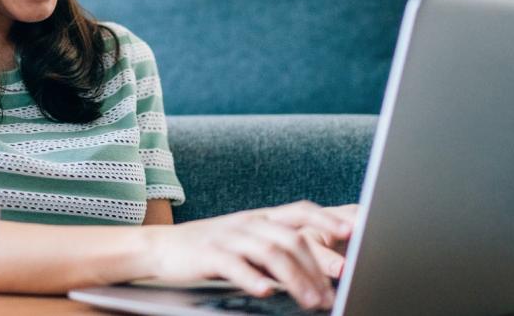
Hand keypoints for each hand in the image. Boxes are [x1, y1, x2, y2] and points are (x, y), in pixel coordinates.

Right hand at [142, 200, 352, 310]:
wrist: (161, 247)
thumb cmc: (212, 249)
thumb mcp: (247, 242)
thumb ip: (278, 250)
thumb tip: (321, 271)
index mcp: (261, 218)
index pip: (300, 211)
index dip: (327, 218)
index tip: (352, 232)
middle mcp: (248, 223)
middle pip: (292, 238)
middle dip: (318, 267)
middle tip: (332, 293)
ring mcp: (228, 237)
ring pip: (270, 253)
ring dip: (295, 279)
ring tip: (310, 301)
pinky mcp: (209, 254)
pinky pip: (235, 265)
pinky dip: (253, 279)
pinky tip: (266, 292)